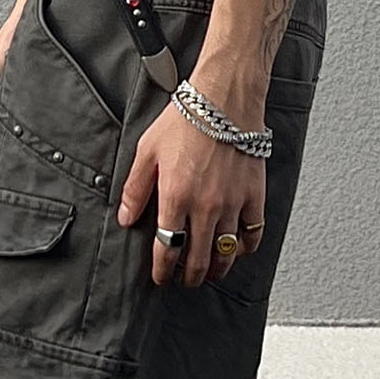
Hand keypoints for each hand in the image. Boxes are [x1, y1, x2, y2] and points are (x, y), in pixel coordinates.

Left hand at [116, 103, 266, 287]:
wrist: (225, 98)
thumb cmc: (186, 118)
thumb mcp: (147, 151)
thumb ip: (135, 189)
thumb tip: (126, 219)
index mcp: (176, 197)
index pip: (167, 249)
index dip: (162, 269)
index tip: (161, 276)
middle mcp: (205, 206)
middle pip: (197, 259)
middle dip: (188, 277)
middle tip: (184, 280)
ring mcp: (232, 203)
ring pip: (225, 253)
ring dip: (216, 269)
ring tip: (209, 272)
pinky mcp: (254, 196)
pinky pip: (252, 234)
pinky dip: (245, 248)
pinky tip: (237, 249)